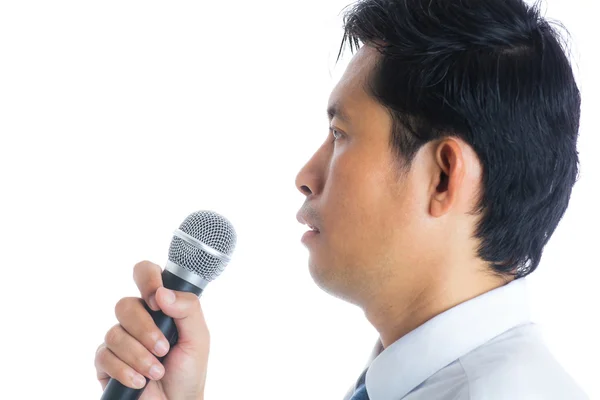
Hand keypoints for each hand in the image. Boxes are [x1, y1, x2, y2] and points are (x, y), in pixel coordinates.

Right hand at [95, 260, 209, 399]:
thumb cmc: (188, 370)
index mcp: (160, 306)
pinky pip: (104, 356)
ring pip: (114, 333)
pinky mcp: (105, 362)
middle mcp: (137, 319)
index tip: (157, 300)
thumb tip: (162, 293)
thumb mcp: (199, 338)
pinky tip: (140, 381)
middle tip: (163, 349)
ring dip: (139, 355)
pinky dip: (125, 370)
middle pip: (125, 305)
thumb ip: (188, 310)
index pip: (145, 274)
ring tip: (156, 371)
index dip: (147, 278)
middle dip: (145, 330)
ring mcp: (120, 339)